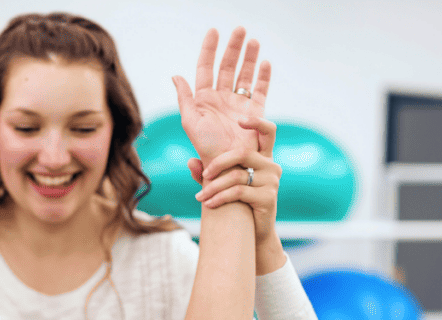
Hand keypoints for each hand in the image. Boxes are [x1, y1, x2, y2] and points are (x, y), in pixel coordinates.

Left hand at [172, 27, 270, 163]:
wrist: (227, 169)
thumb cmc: (206, 149)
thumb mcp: (191, 122)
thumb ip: (185, 98)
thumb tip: (176, 75)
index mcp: (204, 100)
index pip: (205, 68)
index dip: (209, 49)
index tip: (213, 31)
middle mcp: (221, 100)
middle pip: (228, 67)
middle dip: (234, 48)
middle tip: (240, 29)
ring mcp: (238, 106)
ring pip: (245, 75)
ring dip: (249, 58)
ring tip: (253, 41)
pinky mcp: (255, 115)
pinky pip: (261, 92)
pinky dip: (264, 78)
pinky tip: (265, 63)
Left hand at [187, 117, 286, 273]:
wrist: (252, 234)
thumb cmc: (236, 205)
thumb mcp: (221, 185)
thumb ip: (206, 173)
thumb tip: (190, 161)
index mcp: (263, 157)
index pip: (268, 131)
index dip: (257, 122)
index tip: (240, 119)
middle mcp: (271, 165)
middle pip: (242, 153)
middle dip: (218, 163)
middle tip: (204, 175)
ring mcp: (272, 181)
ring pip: (236, 176)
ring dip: (213, 187)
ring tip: (199, 197)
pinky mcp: (268, 197)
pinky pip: (238, 192)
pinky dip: (219, 197)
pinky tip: (209, 204)